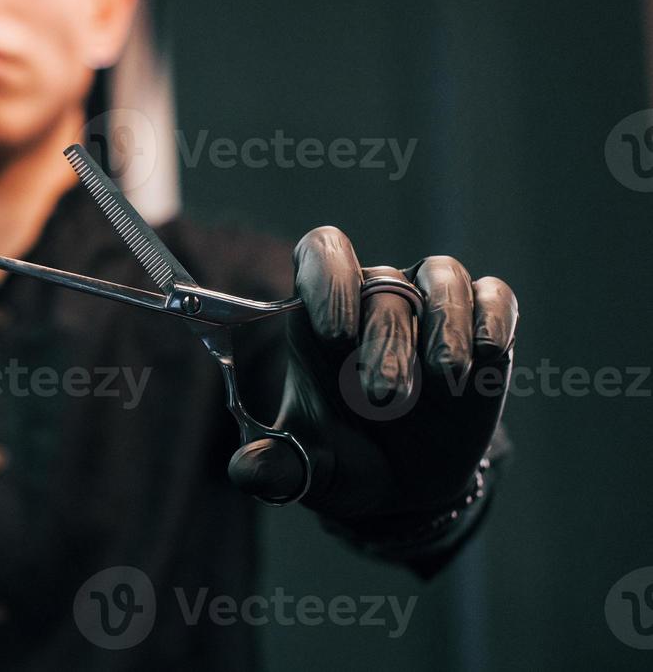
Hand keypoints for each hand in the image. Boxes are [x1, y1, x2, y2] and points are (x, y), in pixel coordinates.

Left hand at [228, 226, 518, 526]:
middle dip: (385, 339)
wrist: (403, 487)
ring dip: (443, 323)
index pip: (321, 254)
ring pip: (442, 277)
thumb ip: (272, 467)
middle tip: (382, 396)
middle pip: (381, 282)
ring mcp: (432, 306)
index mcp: (319, 312)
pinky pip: (495, 298)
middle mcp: (376, 295)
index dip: (327, 280)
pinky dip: (493, 318)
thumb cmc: (341, 457)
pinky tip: (486, 354)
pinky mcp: (483, 327)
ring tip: (443, 376)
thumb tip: (246, 472)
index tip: (334, 334)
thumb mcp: (303, 468)